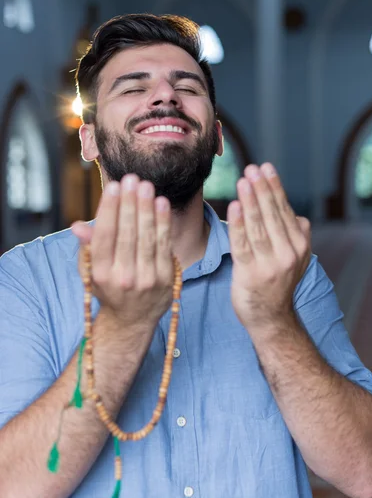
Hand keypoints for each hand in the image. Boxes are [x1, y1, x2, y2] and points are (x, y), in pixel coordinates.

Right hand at [71, 174, 173, 333]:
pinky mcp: (166, 279)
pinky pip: (165, 245)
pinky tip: (161, 203)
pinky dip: (163, 223)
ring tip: (146, 186)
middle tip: (132, 178)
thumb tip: (78, 227)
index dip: (110, 209)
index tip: (114, 186)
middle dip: (130, 204)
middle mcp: (123, 277)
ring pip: (147, 237)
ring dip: (147, 209)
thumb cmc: (108, 286)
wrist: (132, 319)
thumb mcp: (91, 270)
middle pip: (127, 234)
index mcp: (100, 273)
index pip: (105, 236)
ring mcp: (146, 279)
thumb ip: (87, 247)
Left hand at [227, 163, 310, 332]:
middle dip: (261, 189)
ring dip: (250, 201)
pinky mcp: (250, 274)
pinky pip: (243, 244)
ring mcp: (270, 264)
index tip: (265, 168)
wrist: (270, 319)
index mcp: (299, 245)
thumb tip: (297, 214)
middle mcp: (288, 253)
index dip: (274, 187)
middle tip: (252, 168)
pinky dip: (238, 224)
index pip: (284, 210)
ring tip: (243, 181)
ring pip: (258, 226)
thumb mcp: (294, 259)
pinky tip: (233, 206)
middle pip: (272, 215)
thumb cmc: (277, 283)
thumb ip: (295, 235)